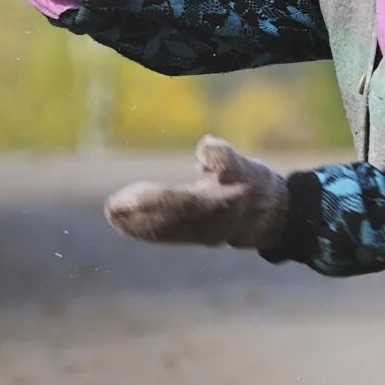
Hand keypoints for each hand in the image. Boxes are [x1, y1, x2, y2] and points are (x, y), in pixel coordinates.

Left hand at [105, 137, 288, 250]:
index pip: (180, 202)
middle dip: (137, 215)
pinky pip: (167, 236)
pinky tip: (124, 225)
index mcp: (220, 202)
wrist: (274, 217)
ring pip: (164, 230)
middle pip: (166, 220)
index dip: (152, 200)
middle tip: (111, 206)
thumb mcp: (245, 165)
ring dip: (136, 225)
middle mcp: (208, 223)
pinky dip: (145, 231)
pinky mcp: (196, 238)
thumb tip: (204, 147)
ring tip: (112, 216)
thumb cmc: (255, 183)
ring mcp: (201, 234)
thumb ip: (224, 156)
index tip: (127, 197)